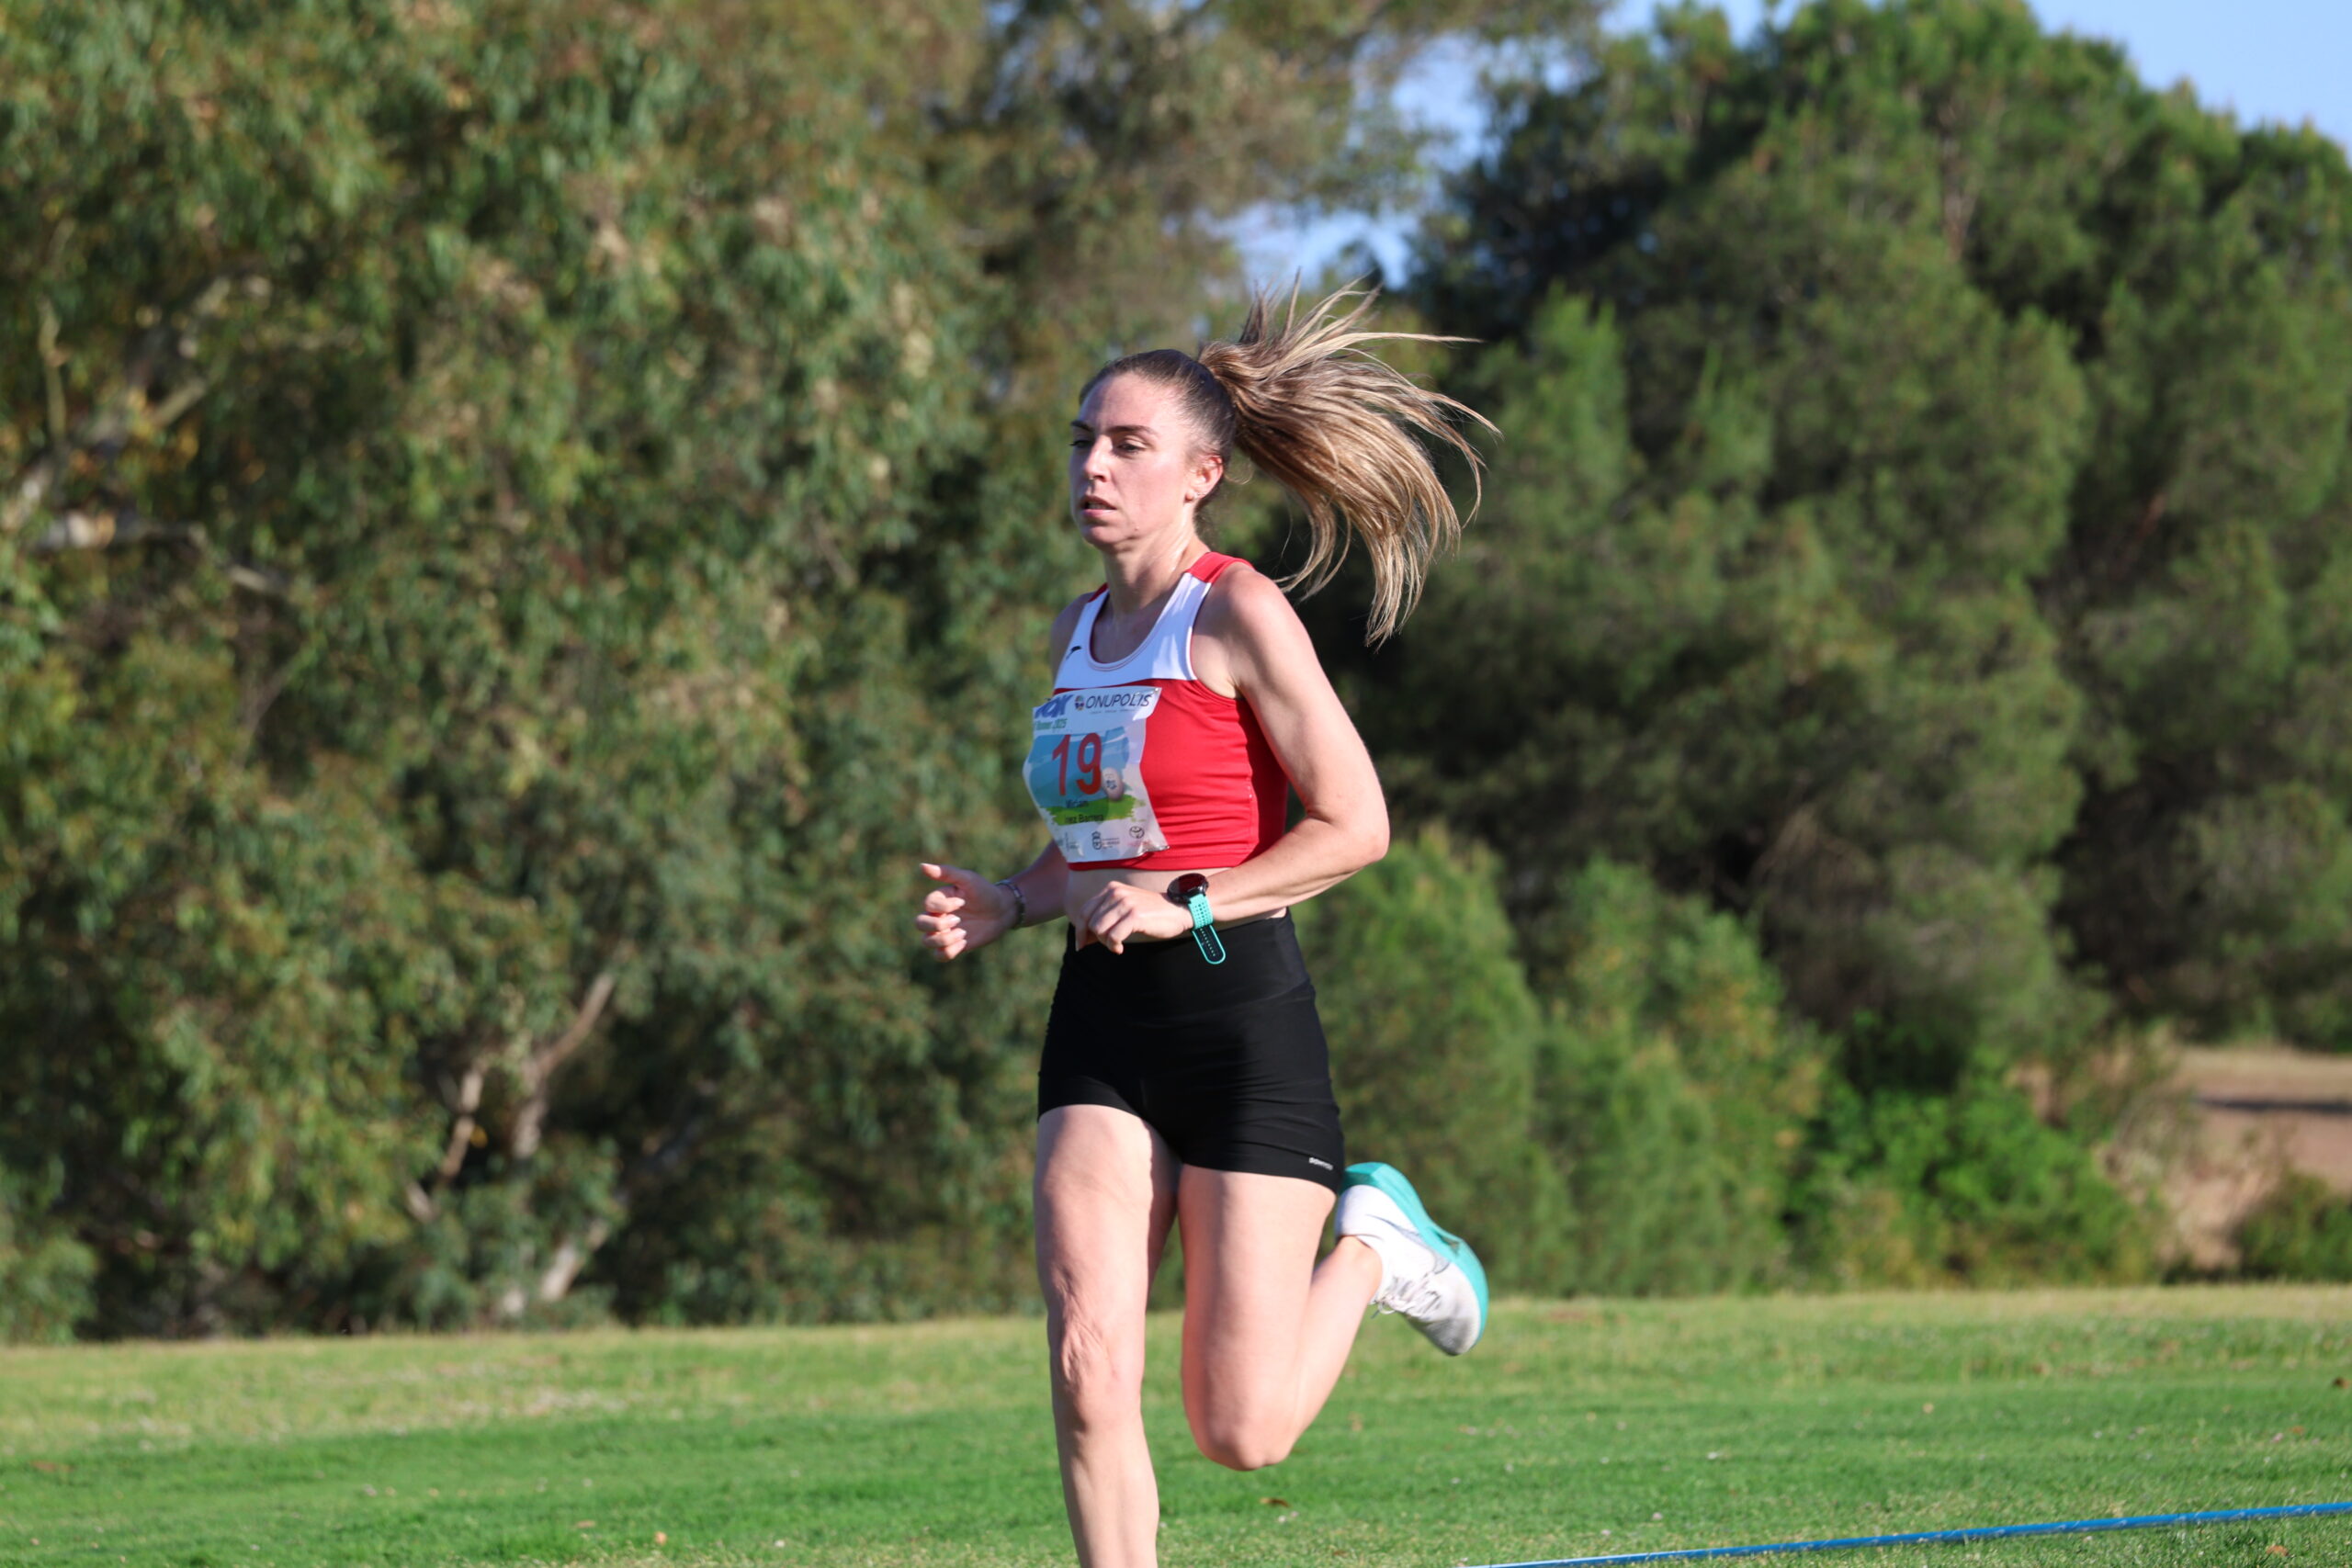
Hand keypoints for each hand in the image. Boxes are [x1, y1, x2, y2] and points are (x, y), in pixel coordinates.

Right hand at [916, 863, 1017, 961]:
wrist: (1002, 910)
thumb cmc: (984, 891)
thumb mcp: (968, 879)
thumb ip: (946, 873)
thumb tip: (921, 866)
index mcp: (938, 900)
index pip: (927, 905)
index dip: (944, 906)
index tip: (963, 901)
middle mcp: (937, 916)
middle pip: (918, 924)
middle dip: (938, 924)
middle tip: (959, 920)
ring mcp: (944, 932)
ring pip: (926, 942)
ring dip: (944, 939)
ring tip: (963, 932)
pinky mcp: (953, 946)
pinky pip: (939, 955)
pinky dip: (949, 951)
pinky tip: (964, 942)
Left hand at [1076, 879, 1195, 953]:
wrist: (1178, 910)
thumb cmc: (1150, 914)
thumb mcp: (1124, 908)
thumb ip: (1104, 917)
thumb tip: (1083, 938)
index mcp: (1110, 889)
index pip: (1083, 911)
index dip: (1079, 930)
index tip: (1082, 944)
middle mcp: (1116, 893)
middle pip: (1089, 922)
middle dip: (1094, 939)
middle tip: (1108, 945)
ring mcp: (1125, 903)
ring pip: (1098, 930)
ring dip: (1105, 943)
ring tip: (1116, 945)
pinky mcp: (1134, 916)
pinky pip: (1113, 937)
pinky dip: (1114, 946)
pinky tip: (1121, 948)